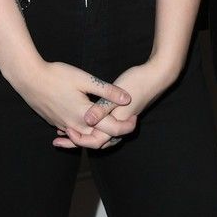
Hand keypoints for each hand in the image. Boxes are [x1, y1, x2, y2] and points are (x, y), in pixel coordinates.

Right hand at [13, 60, 136, 143]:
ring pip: (85, 138)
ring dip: (98, 134)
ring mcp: (63, 125)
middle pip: (100, 138)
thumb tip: (127, 98)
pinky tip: (85, 123)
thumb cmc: (56, 75)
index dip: (126, 126)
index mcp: (85, 115)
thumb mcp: (84, 79)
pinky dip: (82, 132)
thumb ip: (106, 91)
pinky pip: (72, 133)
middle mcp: (74, 125)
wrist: (28, 79)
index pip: (112, 129)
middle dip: (115, 134)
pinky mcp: (54, 122)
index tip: (135, 117)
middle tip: (125, 122)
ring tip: (108, 125)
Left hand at [52, 58, 178, 149]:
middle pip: (96, 141)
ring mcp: (121, 119)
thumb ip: (102, 108)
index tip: (65, 133)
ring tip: (64, 130)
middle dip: (77, 141)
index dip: (79, 140)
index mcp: (117, 122)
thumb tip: (87, 120)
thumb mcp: (117, 94)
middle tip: (58, 141)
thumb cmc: (137, 82)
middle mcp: (119, 124)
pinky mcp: (122, 112)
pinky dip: (91, 124)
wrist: (158, 76)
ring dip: (82, 133)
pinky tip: (82, 115)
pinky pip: (103, 124)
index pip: (96, 141)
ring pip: (99, 133)